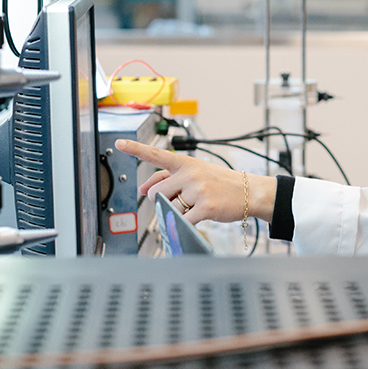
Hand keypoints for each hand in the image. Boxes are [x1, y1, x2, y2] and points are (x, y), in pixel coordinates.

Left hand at [115, 139, 276, 224]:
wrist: (248, 192)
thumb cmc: (220, 183)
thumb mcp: (196, 173)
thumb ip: (168, 178)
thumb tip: (144, 189)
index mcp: (185, 163)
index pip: (156, 154)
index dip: (135, 149)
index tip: (119, 143)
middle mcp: (190, 173)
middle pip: (156, 193)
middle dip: (162, 202)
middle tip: (179, 202)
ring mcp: (198, 190)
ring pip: (169, 208)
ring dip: (176, 214)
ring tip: (194, 208)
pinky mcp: (205, 206)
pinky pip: (183, 221)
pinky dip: (184, 225)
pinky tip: (195, 221)